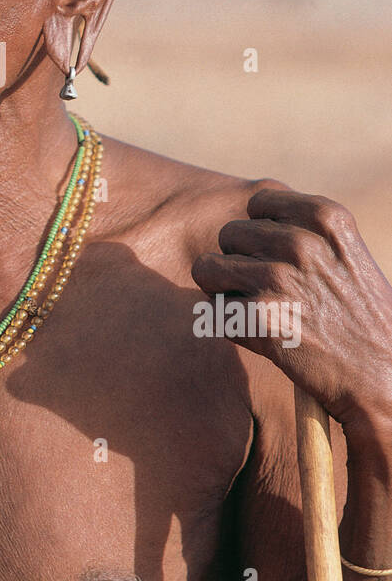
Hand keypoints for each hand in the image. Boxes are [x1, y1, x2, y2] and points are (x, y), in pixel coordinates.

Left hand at [192, 187, 391, 449]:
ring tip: (256, 309)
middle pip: (229, 234)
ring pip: (207, 268)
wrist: (382, 377)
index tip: (277, 255)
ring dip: (223, 291)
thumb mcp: (347, 255)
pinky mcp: (259, 318)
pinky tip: (260, 335)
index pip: (259, 203)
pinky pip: (213, 310)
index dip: (261, 230)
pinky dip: (229, 325)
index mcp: (326, 218)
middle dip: (239, 261)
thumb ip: (306, 231)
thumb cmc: (363, 317)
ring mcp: (278, 279)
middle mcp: (300, 242)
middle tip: (265, 290)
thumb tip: (252, 212)